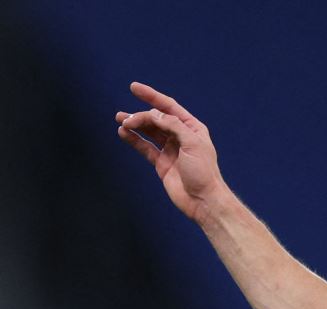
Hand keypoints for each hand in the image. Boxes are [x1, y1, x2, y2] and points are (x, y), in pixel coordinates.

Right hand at [115, 82, 226, 220]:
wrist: (203, 201)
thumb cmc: (203, 172)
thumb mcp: (192, 144)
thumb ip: (173, 126)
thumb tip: (153, 113)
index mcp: (192, 129)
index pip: (169, 107)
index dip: (152, 96)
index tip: (134, 87)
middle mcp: (181, 137)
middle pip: (156, 119)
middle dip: (140, 116)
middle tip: (125, 118)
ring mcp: (170, 149)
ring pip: (149, 132)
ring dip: (134, 125)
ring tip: (120, 121)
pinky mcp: (162, 163)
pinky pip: (145, 147)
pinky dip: (134, 140)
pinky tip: (123, 133)